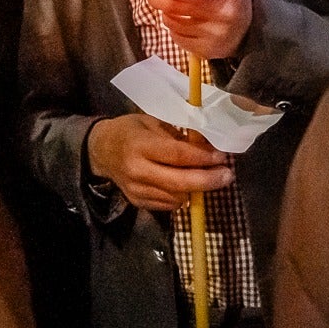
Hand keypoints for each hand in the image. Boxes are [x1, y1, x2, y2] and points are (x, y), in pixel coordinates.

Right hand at [87, 113, 233, 211]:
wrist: (101, 151)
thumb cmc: (130, 130)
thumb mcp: (152, 122)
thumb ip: (178, 134)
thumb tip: (210, 144)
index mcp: (140, 144)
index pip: (177, 155)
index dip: (203, 158)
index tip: (222, 156)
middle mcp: (137, 170)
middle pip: (180, 182)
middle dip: (208, 180)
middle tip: (227, 175)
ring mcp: (137, 190)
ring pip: (177, 197)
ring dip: (197, 189)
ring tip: (209, 177)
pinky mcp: (138, 202)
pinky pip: (169, 205)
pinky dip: (183, 196)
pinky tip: (187, 185)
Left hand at [146, 0, 251, 60]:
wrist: (251, 27)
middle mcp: (224, 13)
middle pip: (179, 6)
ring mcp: (216, 34)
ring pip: (175, 21)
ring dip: (164, 11)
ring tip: (166, 2)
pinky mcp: (207, 51)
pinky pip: (177, 38)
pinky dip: (171, 27)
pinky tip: (176, 18)